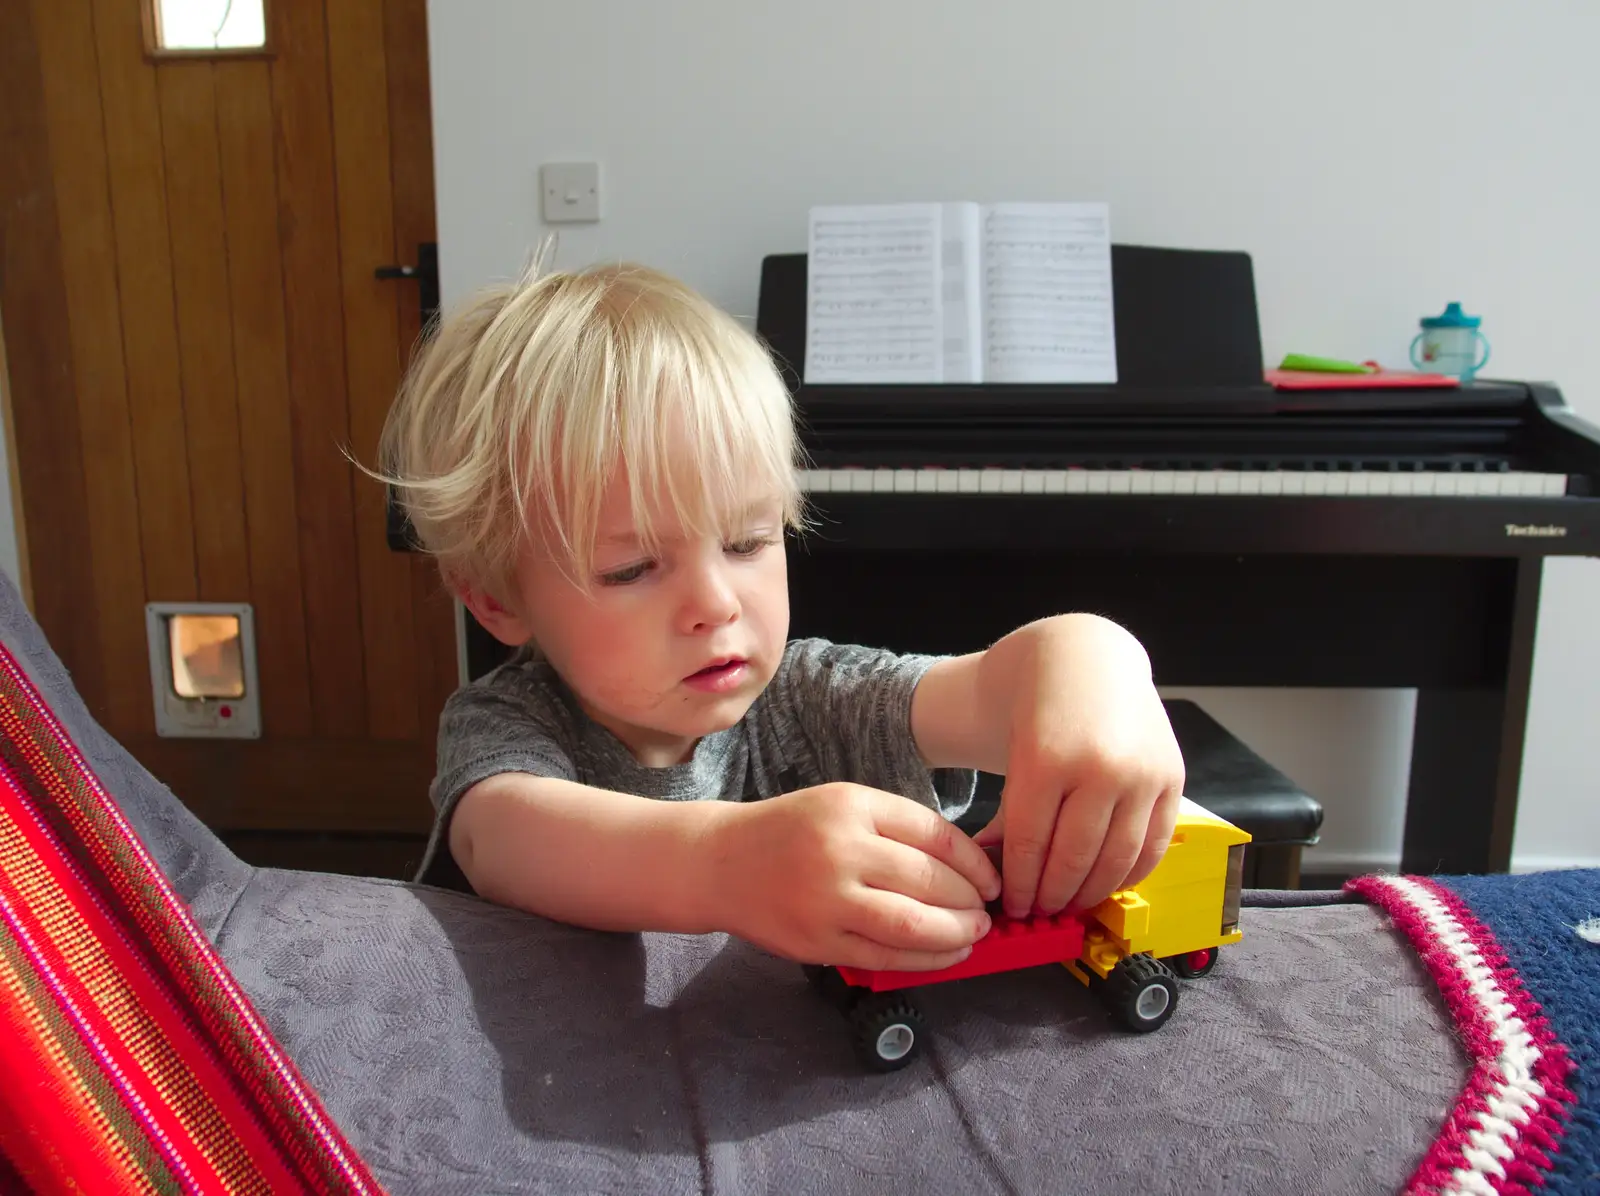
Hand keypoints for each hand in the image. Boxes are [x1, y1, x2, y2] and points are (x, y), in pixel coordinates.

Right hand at [705, 783, 1000, 970]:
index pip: (935, 834)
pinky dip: (926, 959)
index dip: (975, 862)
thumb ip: (897, 828)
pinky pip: (886, 957)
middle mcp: (840, 850)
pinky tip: (946, 954)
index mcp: (852, 807)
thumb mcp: (843, 805)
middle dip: (971, 902)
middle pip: (930, 880)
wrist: (721, 863)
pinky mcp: (818, 943)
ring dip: (956, 934)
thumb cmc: (791, 831)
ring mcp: (827, 900)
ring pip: (913, 924)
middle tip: (988, 911)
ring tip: (974, 934)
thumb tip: (967, 865)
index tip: (992, 878)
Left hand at [973, 618, 1183, 918]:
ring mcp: (1141, 774)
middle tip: (1040, 910)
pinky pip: (1153, 846)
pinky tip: (1108, 882)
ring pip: (1116, 860)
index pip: (1029, 843)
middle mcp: (1099, 767)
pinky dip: (1131, 874)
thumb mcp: (1011, 754)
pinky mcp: (1171, 779)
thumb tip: (993, 871)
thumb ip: (1007, 815)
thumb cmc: (1042, 709)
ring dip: (1090, 892)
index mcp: (1046, 759)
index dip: (1020, 883)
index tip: (1015, 904)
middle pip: (1072, 858)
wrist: (1088, 661)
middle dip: (1052, 895)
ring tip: (1070, 903)